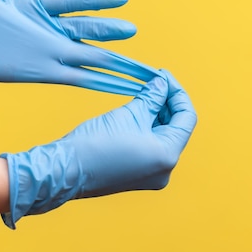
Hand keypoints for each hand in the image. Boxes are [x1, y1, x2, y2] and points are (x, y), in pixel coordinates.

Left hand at [0, 0, 157, 94]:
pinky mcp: (31, 70)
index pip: (72, 1)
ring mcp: (36, 51)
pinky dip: (87, 78)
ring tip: (129, 61)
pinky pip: (66, 75)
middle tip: (133, 29)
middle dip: (107, 31)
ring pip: (79, 53)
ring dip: (103, 57)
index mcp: (31, 6)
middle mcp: (38, 30)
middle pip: (82, 29)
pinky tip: (103, 80)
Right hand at [0, 70, 196, 227]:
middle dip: (166, 103)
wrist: (65, 169)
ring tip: (143, 93)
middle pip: (176, 128)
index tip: (164, 76)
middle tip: (153, 81)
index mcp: (167, 155)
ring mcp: (151, 175)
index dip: (177, 92)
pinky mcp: (137, 176)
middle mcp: (164, 170)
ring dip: (155, 114)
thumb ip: (152, 97)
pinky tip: (136, 111)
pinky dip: (146, 128)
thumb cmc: (95, 143)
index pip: (186, 118)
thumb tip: (162, 84)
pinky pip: (150, 147)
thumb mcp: (129, 113)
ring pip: (162, 137)